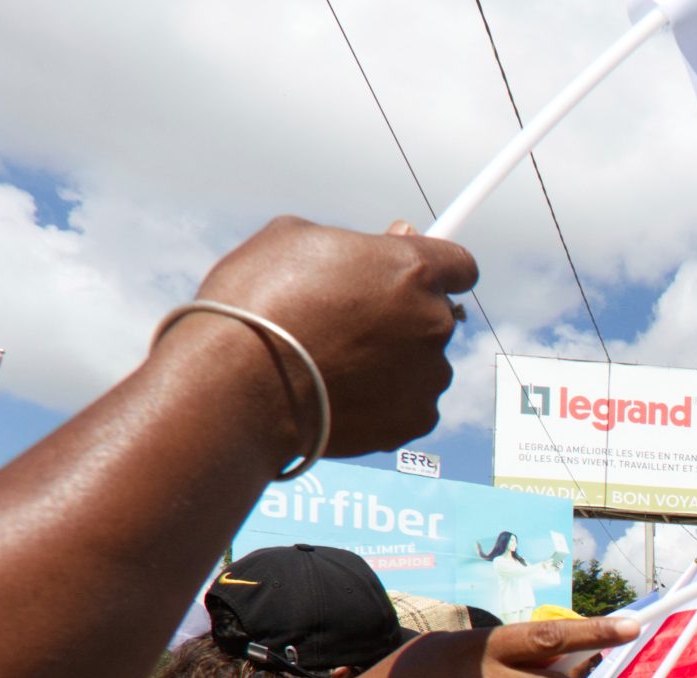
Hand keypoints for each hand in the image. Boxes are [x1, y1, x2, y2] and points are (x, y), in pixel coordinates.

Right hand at [178, 216, 478, 457]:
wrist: (236, 386)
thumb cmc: (255, 303)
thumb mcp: (293, 239)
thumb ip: (354, 241)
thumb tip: (395, 239)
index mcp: (412, 269)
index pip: (460, 264)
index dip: (434, 269)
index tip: (409, 276)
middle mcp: (432, 322)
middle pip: (435, 315)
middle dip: (402, 316)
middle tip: (348, 323)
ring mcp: (428, 376)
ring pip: (423, 364)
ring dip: (394, 362)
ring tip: (334, 364)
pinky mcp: (415, 421)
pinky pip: (410, 405)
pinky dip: (385, 402)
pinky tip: (341, 395)